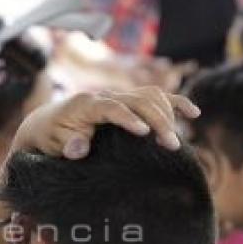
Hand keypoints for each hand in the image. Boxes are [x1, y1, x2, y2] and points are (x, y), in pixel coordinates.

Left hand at [0, 88, 200, 243]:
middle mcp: (104, 95)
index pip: (111, 106)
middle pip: (138, 99)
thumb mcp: (54, 145)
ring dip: (167, 115)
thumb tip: (76, 149)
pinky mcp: (129, 100)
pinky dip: (175, 102)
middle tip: (171, 146)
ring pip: (151, 96)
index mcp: (85, 104)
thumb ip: (67, 146)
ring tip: (174, 142)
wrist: (48, 124)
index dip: (128, 117)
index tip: (145, 133)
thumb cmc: (51, 139)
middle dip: (157, 120)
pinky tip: (194, 114)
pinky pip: (156, 96)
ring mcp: (119, 95)